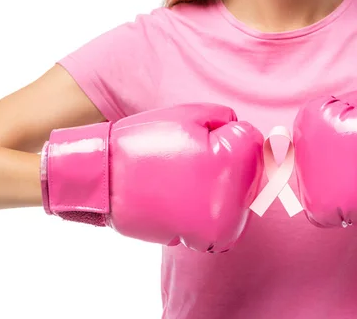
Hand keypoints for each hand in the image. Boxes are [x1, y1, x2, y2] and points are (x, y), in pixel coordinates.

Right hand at [41, 103, 264, 251]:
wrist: (103, 177)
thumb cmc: (144, 141)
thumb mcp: (188, 114)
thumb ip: (226, 119)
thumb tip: (244, 134)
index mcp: (231, 164)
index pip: (253, 144)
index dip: (228, 135)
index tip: (204, 138)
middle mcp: (230, 202)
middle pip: (249, 176)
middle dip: (228, 164)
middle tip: (192, 158)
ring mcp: (214, 227)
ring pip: (235, 202)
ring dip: (219, 190)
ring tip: (185, 179)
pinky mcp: (198, 242)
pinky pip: (215, 222)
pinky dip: (203, 210)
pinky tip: (179, 197)